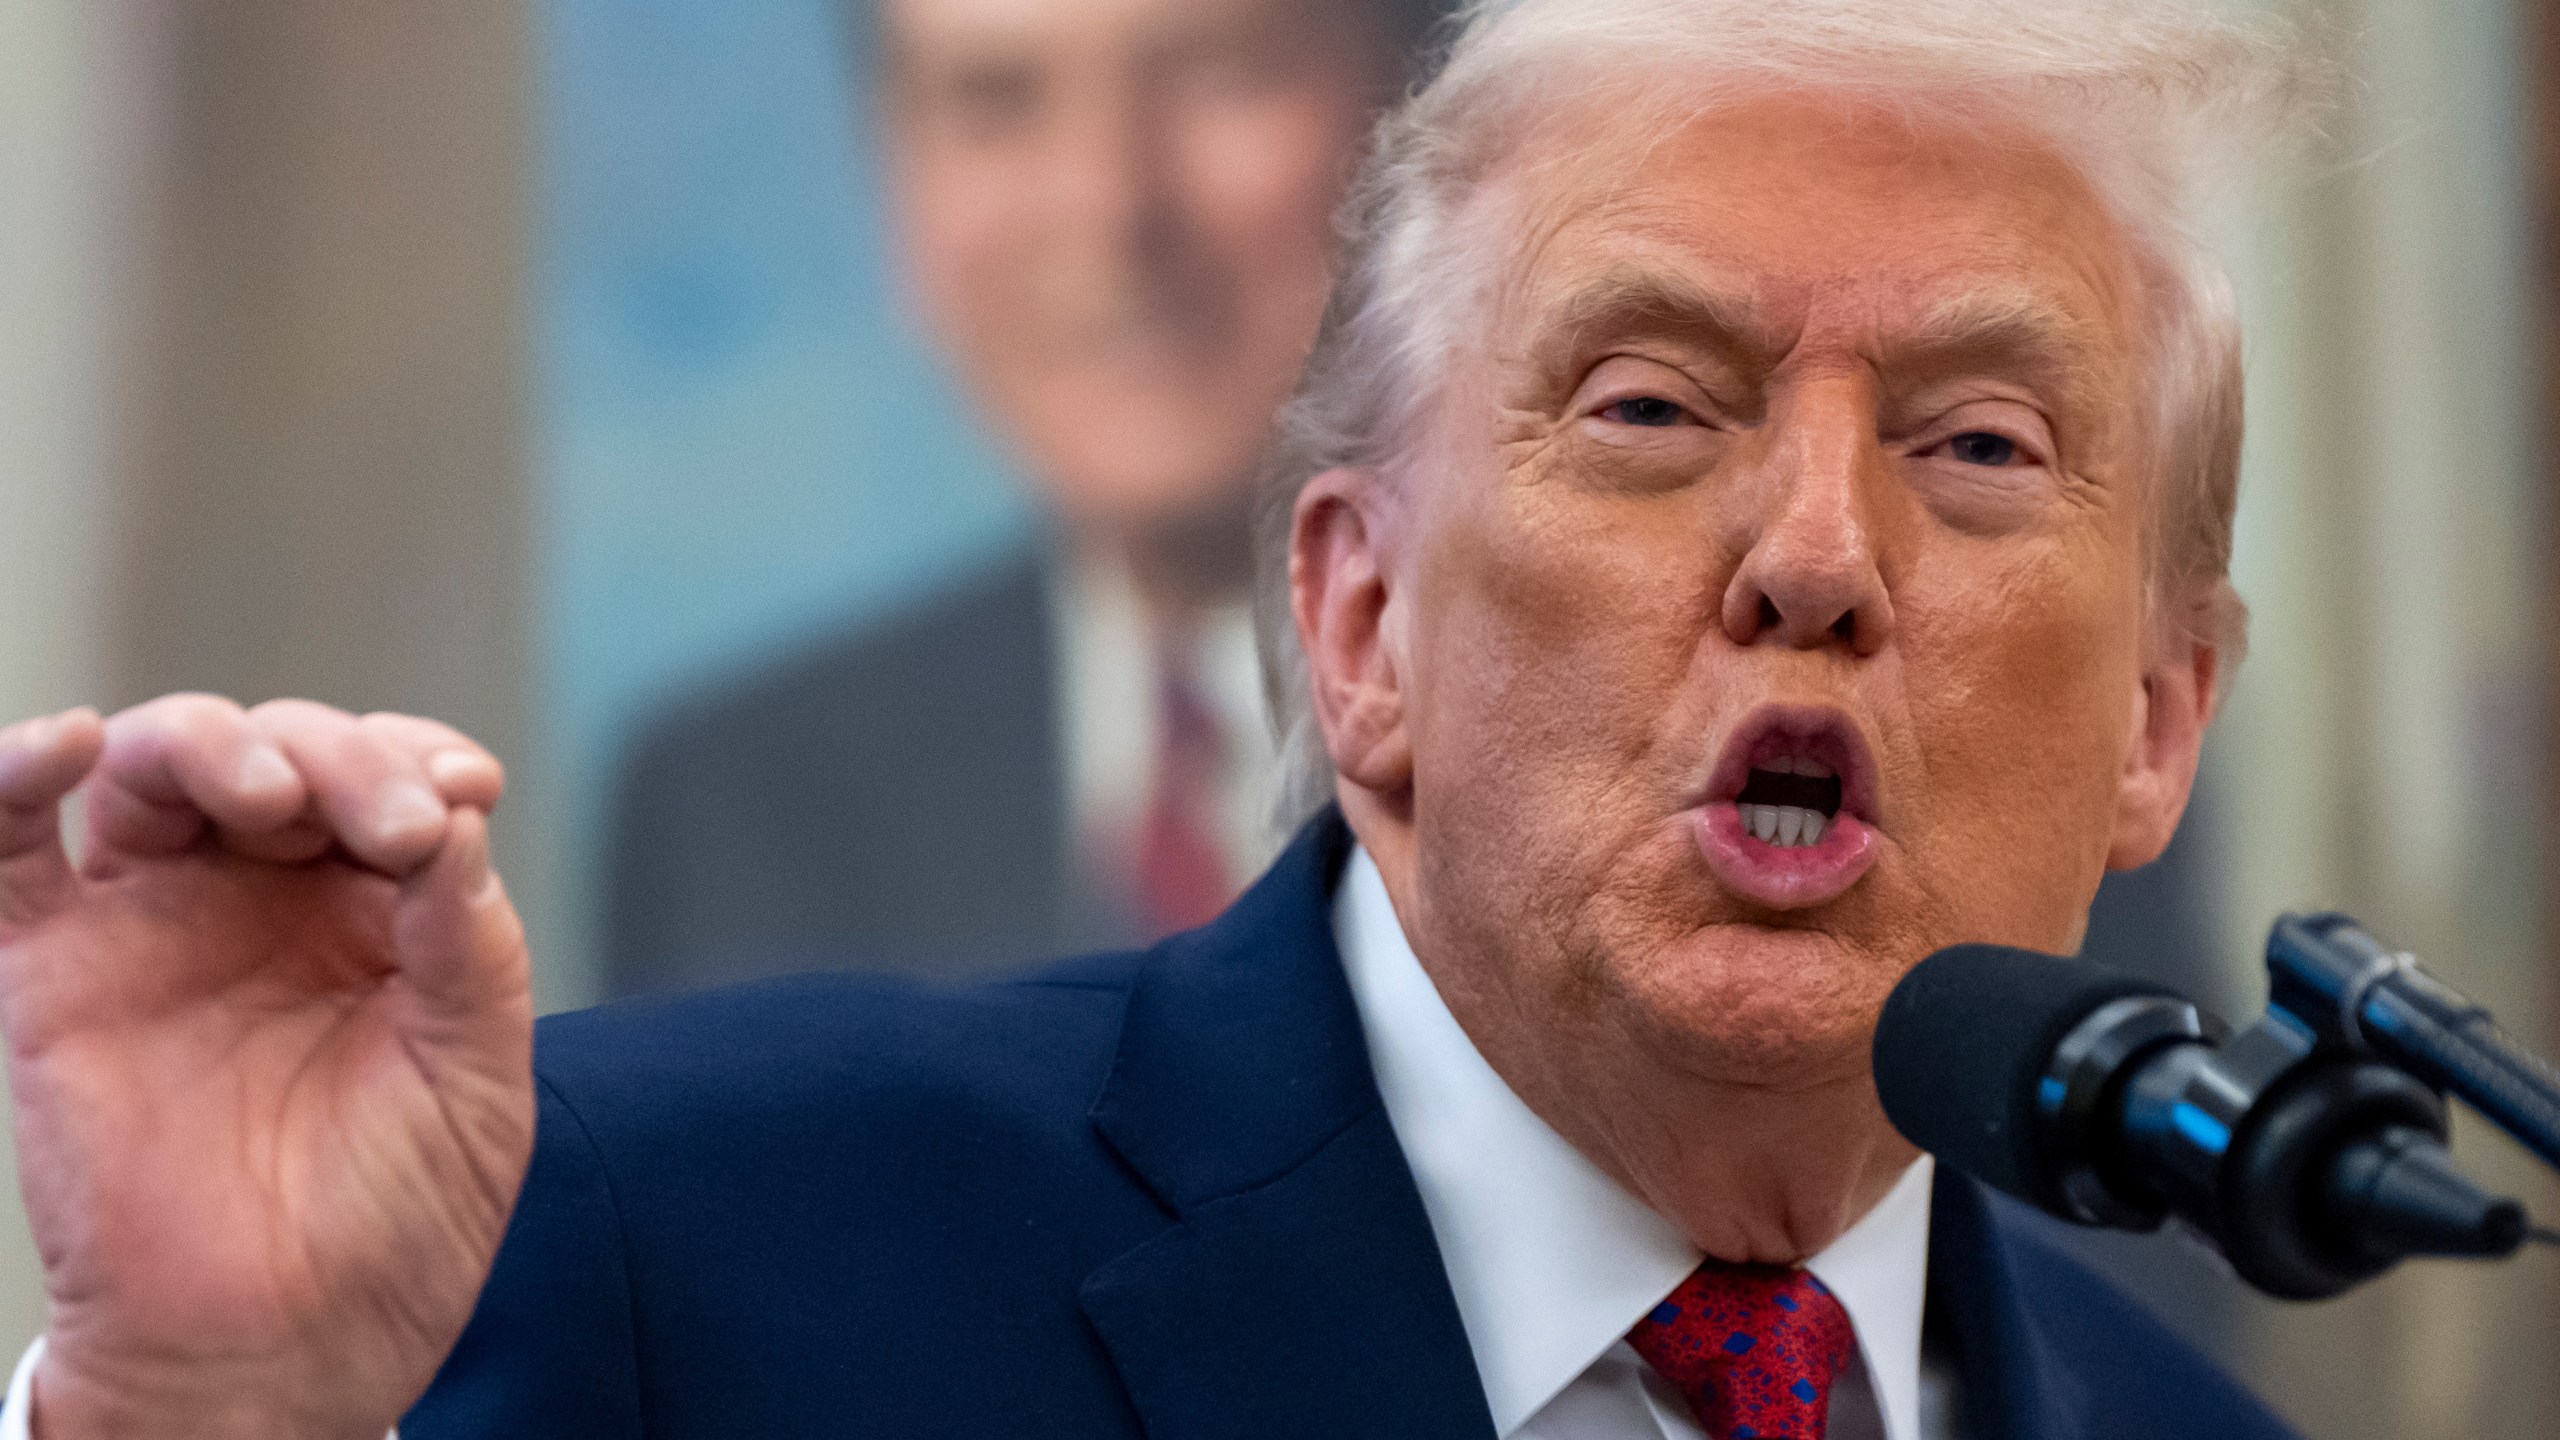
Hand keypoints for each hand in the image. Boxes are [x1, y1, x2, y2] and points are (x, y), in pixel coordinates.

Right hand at [0, 697, 534, 1438]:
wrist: (283, 1356)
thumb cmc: (394, 1227)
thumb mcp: (477, 1080)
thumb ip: (472, 947)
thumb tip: (453, 818)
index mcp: (379, 910)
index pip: (392, 778)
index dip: (418, 762)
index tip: (457, 797)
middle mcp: (269, 898)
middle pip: (284, 753)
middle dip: (338, 758)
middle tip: (388, 824)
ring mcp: (160, 923)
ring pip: (161, 769)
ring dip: (214, 745)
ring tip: (271, 795)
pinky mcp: (57, 972)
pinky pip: (10, 848)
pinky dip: (19, 774)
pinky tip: (68, 742)